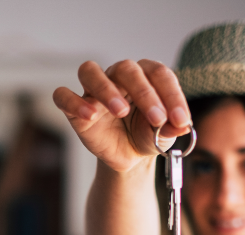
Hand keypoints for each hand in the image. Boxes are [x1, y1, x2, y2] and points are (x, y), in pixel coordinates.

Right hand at [53, 59, 191, 172]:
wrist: (127, 155)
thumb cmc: (145, 135)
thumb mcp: (163, 136)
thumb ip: (171, 129)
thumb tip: (181, 127)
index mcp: (145, 75)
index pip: (159, 74)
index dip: (172, 96)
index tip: (180, 120)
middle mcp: (118, 75)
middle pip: (127, 69)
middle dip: (145, 93)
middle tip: (157, 119)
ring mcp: (94, 90)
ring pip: (90, 71)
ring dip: (106, 88)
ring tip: (121, 111)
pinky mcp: (75, 108)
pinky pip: (63, 96)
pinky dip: (74, 103)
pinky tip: (91, 115)